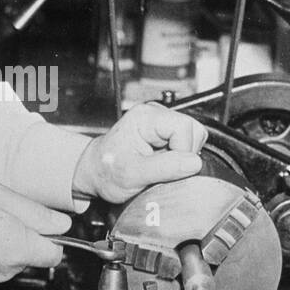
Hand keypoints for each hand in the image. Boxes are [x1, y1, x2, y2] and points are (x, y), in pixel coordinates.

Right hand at [0, 181, 70, 289]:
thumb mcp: (3, 197)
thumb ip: (38, 213)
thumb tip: (62, 224)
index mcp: (22, 248)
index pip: (55, 255)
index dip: (51, 240)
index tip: (41, 228)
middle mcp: (9, 269)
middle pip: (28, 257)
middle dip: (21, 239)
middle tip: (0, 218)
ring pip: (6, 265)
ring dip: (0, 249)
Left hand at [72, 103, 207, 203]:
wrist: (95, 172)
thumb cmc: (106, 171)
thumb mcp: (133, 175)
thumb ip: (165, 168)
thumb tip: (194, 163)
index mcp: (145, 117)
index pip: (184, 127)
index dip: (183, 151)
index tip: (167, 167)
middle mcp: (154, 114)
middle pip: (193, 129)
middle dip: (184, 154)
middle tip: (162, 167)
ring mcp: (160, 122)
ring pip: (193, 136)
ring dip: (182, 156)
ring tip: (159, 165)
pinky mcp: (164, 132)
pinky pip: (187, 143)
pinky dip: (179, 157)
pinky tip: (161, 162)